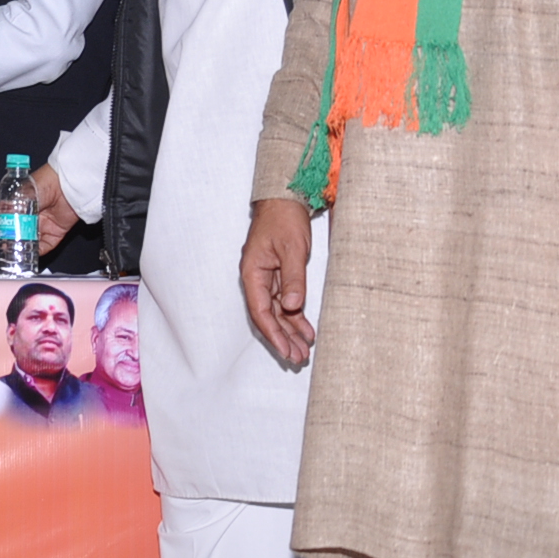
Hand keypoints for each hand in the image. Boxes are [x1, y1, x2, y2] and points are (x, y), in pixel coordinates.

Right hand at [0, 163, 79, 254]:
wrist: (65, 186)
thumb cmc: (43, 184)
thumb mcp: (20, 197)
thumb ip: (10, 212)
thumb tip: (1, 225)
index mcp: (20, 206)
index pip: (6, 223)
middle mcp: (30, 217)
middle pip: (17, 235)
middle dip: (9, 244)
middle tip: (3, 251)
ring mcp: (42, 226)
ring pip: (30, 242)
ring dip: (23, 249)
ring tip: (16, 256)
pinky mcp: (55, 232)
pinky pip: (45, 246)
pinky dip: (38, 251)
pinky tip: (31, 253)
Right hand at [240, 198, 315, 365]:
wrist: (285, 198)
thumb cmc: (284, 219)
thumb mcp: (292, 249)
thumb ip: (293, 278)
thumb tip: (292, 307)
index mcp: (253, 272)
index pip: (260, 311)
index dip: (273, 334)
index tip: (286, 350)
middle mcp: (257, 278)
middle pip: (267, 316)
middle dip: (282, 338)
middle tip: (298, 359)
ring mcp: (267, 277)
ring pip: (276, 312)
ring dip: (289, 331)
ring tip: (303, 351)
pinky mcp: (279, 275)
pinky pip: (284, 302)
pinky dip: (294, 317)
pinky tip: (306, 331)